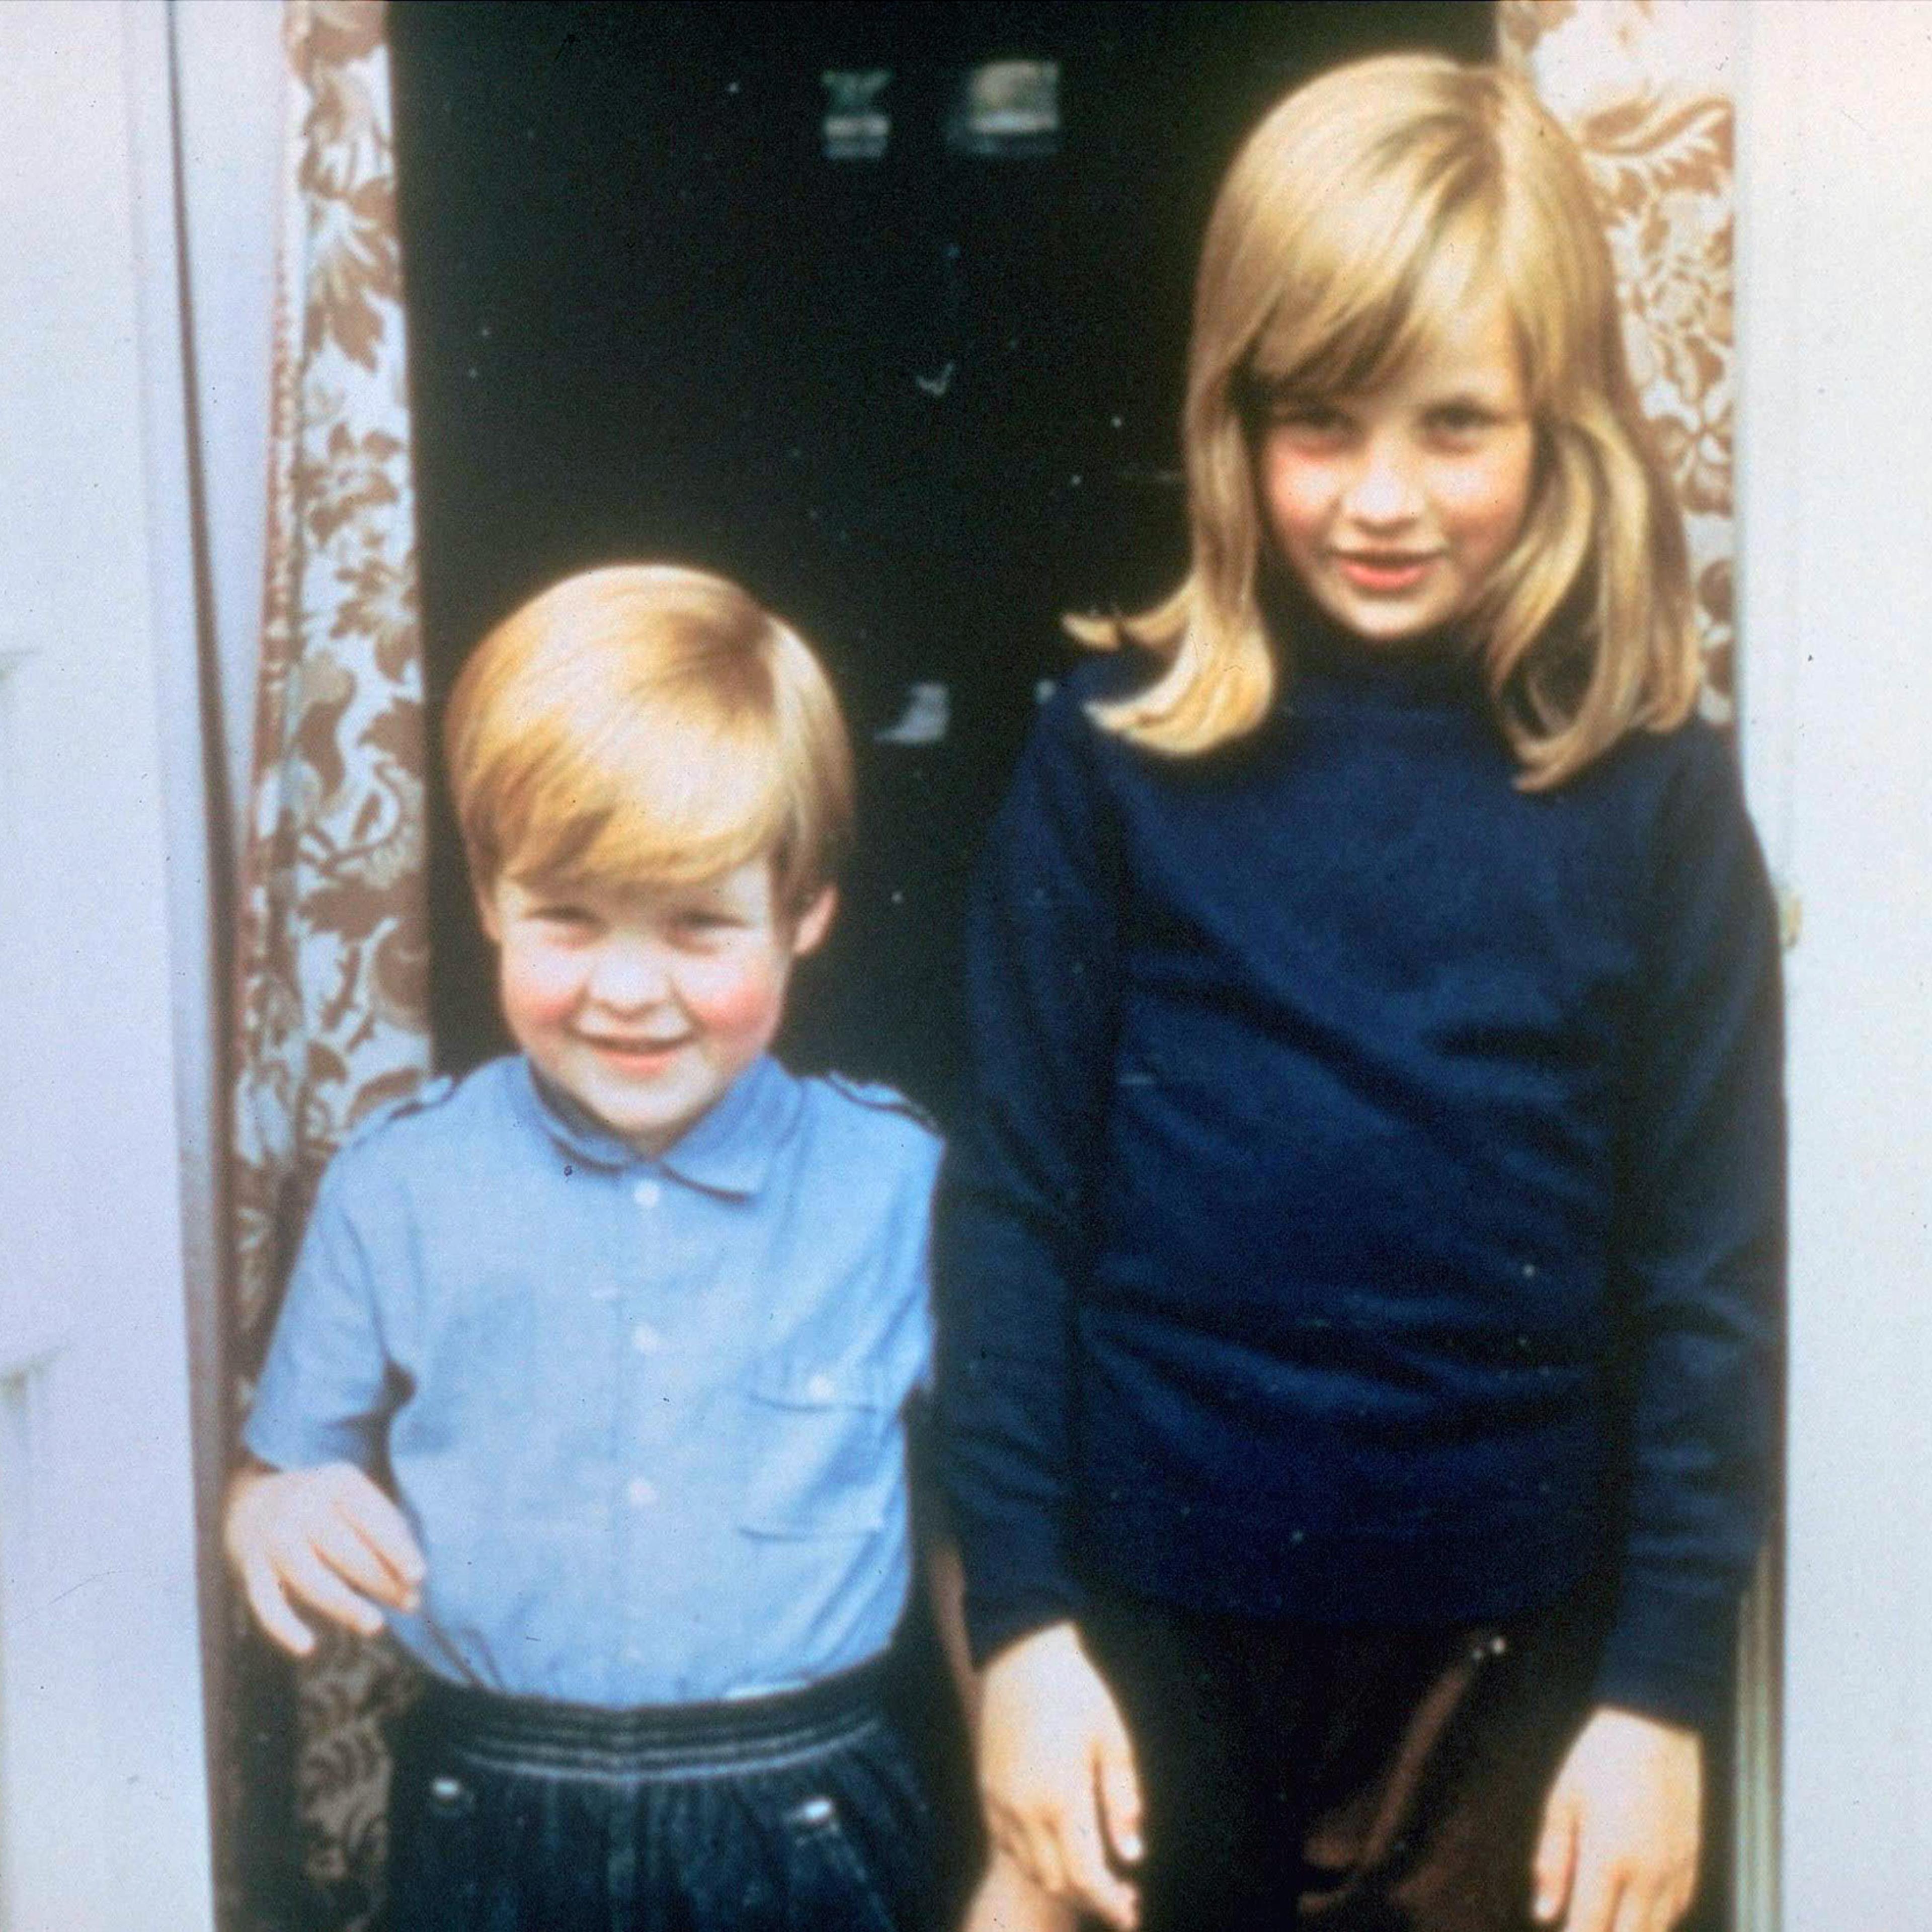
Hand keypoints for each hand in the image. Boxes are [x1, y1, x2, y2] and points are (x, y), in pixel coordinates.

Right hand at [223, 1460, 425, 1656]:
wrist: (249, 1502)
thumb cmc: (325, 1506)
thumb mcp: (355, 1499)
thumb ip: (386, 1528)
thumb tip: (413, 1577)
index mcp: (337, 1481)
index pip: (372, 1518)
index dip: (397, 1549)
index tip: (418, 1577)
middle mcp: (302, 1504)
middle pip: (346, 1550)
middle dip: (382, 1581)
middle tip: (411, 1604)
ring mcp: (274, 1536)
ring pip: (311, 1578)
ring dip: (346, 1606)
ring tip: (376, 1625)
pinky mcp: (251, 1567)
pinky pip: (266, 1603)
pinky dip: (284, 1627)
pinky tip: (308, 1648)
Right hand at [977, 1621, 1142, 1929]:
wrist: (1023, 1655)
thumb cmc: (1078, 1692)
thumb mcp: (1114, 1740)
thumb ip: (1123, 1801)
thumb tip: (1133, 1855)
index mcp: (1061, 1796)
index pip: (1085, 1876)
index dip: (1109, 1904)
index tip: (1131, 1913)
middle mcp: (1024, 1807)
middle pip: (1056, 1882)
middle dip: (1089, 1897)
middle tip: (1121, 1895)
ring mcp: (999, 1800)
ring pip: (1029, 1867)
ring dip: (1061, 1880)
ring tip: (1093, 1872)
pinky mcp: (986, 1789)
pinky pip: (1006, 1844)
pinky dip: (1033, 1857)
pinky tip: (1057, 1843)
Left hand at [1533, 1707, 1701, 1931]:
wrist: (1656, 1725)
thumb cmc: (1600, 1757)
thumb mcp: (1562, 1800)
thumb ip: (1551, 1860)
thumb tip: (1544, 1912)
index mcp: (1607, 1859)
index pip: (1590, 1928)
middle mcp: (1646, 1874)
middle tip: (1585, 1925)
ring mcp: (1675, 1870)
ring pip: (1656, 1931)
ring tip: (1608, 1918)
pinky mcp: (1693, 1861)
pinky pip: (1678, 1910)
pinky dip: (1657, 1920)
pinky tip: (1638, 1911)